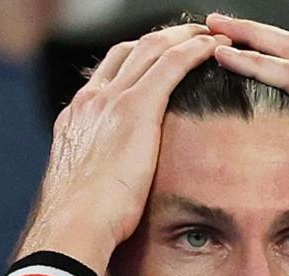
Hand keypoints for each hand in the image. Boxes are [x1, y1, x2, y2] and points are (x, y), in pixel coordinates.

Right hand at [16, 24, 230, 272]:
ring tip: (211, 35)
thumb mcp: (85, 191)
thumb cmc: (80, 225)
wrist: (73, 226)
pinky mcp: (135, 108)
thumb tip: (111, 195)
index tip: (158, 59)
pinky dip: (194, 50)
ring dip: (183, 37)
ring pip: (152, 48)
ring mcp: (111, 100)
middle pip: (129, 51)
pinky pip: (171, 64)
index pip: (107, 74)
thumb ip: (98, 178)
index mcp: (76, 120)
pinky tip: (215, 48)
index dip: (135, 60)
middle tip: (190, 36)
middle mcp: (90, 101)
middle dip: (162, 39)